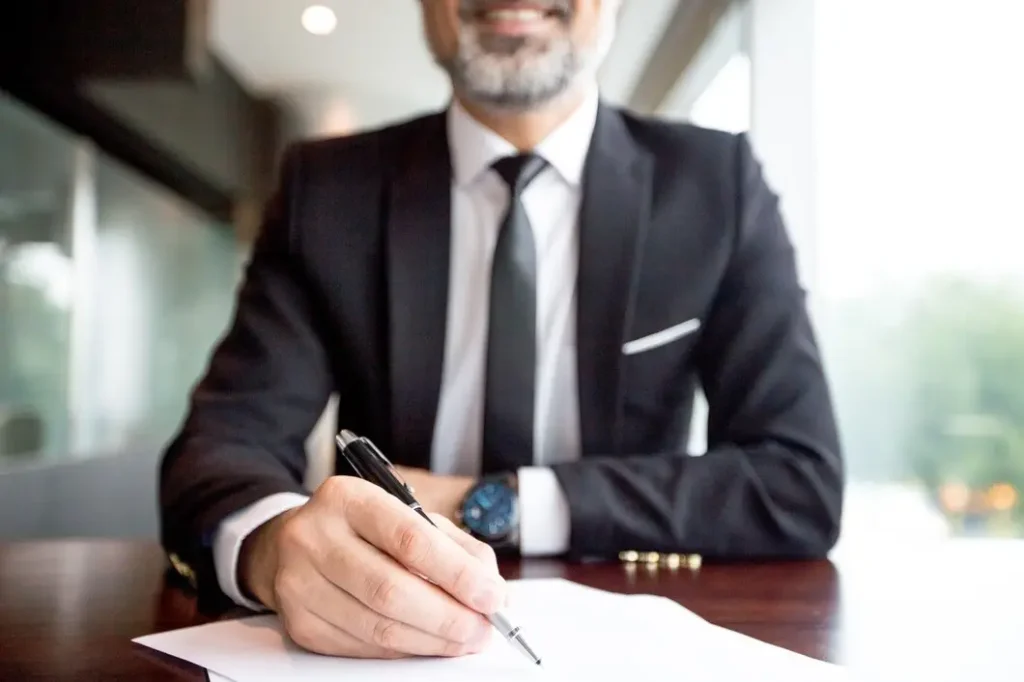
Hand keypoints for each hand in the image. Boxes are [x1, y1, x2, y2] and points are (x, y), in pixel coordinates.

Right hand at [238, 475, 504, 658]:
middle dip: (448, 617)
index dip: (457, 573)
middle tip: (482, 629)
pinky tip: (425, 643)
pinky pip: (361, 648)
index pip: (409, 538)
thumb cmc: (361, 529)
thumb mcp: (407, 515)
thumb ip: (455, 546)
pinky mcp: (299, 623)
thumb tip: (491, 588)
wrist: (290, 544)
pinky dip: (403, 651)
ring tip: (463, 639)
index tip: (491, 596)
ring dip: (431, 641)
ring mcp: (300, 582)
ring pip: (377, 627)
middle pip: (390, 590)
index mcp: (348, 498)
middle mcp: (315, 537)